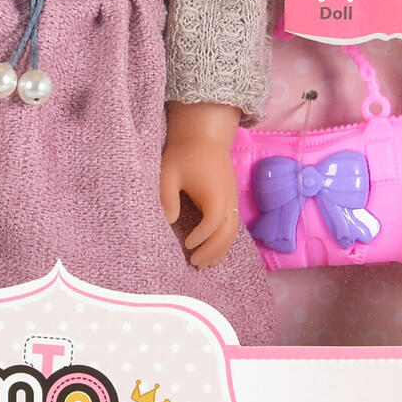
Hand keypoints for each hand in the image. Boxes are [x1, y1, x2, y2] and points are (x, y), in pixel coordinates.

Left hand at [158, 101, 242, 268]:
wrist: (205, 136)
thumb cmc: (184, 154)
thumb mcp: (169, 173)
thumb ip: (168, 197)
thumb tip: (168, 221)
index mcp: (215, 193)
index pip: (213, 223)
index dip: (202, 237)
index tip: (186, 245)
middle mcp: (228, 199)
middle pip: (227, 233)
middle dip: (213, 251)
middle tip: (195, 264)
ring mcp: (232, 200)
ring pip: (233, 232)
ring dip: (221, 250)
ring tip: (205, 265)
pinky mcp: (231, 200)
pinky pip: (233, 227)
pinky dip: (225, 241)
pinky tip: (213, 251)